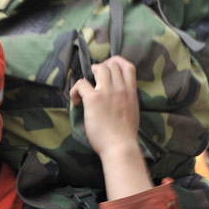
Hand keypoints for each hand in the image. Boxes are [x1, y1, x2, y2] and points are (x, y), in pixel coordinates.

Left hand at [70, 56, 151, 198]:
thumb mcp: (133, 112)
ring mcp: (107, 92)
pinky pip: (81, 84)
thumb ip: (127, 101)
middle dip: (101, 67)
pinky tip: (76, 101)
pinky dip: (75, 90)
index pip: (128, 67)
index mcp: (131, 92)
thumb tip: (120, 99)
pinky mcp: (93, 99)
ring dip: (89, 74)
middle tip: (93, 78)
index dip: (117, 63)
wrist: (120, 146)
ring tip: (85, 88)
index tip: (109, 68)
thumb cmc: (125, 135)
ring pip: (98, 69)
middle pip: (111, 64)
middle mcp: (120, 88)